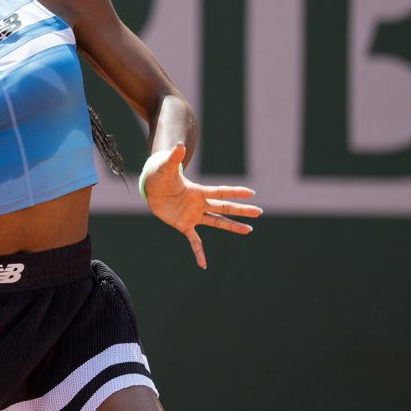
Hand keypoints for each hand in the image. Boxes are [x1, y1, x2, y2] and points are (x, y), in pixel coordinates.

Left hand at [141, 143, 261, 268]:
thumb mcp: (165, 168)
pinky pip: (194, 241)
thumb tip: (178, 146)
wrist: (152, 189)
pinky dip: (198, 252)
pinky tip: (203, 264)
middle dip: (241, 210)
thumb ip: (173, 158)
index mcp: (198, 191)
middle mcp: (200, 204)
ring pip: (217, 222)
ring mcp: (193, 216)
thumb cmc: (160, 176)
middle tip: (258, 212)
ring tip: (248, 230)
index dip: (234, 191)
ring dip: (232, 227)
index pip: (220, 191)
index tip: (251, 192)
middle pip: (224, 208)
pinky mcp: (183, 225)